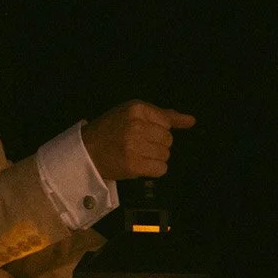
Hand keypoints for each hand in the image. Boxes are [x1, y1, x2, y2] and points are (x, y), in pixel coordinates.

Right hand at [81, 100, 195, 181]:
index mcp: (136, 108)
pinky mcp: (133, 165)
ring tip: (138, 154)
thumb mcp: (133, 114)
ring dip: (155, 157)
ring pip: (166, 155)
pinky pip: (161, 169)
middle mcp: (136, 125)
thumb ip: (164, 115)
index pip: (167, 122)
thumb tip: (192, 120)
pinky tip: (140, 165)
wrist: (86, 151)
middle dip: (157, 144)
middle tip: (139, 145)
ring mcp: (134, 146)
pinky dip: (153, 169)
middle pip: (168, 139)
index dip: (157, 130)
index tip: (142, 133)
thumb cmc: (112, 130)